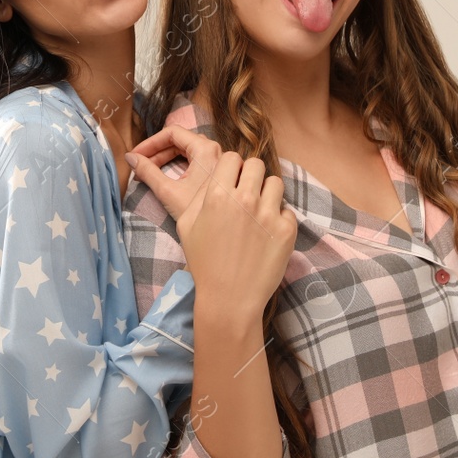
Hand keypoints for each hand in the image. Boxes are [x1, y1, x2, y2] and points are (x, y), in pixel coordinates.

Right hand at [124, 125, 224, 224]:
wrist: (224, 240)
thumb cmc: (198, 216)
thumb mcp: (168, 192)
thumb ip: (147, 172)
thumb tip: (129, 158)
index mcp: (206, 150)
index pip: (172, 133)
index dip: (150, 142)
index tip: (136, 155)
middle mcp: (217, 151)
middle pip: (181, 141)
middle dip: (157, 152)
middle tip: (140, 165)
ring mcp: (220, 162)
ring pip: (189, 150)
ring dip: (167, 158)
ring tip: (150, 171)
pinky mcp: (220, 173)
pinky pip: (197, 160)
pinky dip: (180, 164)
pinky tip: (168, 177)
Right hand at [135, 148, 296, 322]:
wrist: (229, 299)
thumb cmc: (203, 262)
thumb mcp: (185, 225)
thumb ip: (192, 193)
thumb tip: (171, 166)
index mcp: (217, 195)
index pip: (232, 157)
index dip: (231, 167)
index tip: (230, 179)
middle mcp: (245, 199)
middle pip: (256, 164)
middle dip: (250, 175)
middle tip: (244, 192)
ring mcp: (269, 214)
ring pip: (275, 182)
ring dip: (266, 192)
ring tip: (257, 210)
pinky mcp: (286, 230)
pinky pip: (286, 209)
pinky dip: (277, 218)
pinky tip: (265, 233)